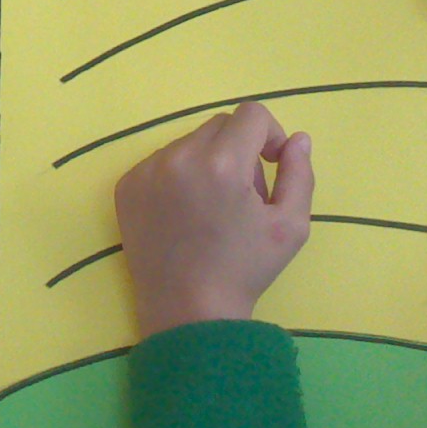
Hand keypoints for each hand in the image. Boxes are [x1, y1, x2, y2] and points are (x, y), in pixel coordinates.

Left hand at [114, 102, 313, 336]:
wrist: (187, 313)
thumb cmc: (244, 270)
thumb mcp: (290, 225)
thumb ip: (299, 174)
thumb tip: (298, 139)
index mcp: (222, 163)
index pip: (251, 114)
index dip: (270, 135)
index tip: (273, 164)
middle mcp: (179, 157)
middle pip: (220, 126)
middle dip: (240, 150)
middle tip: (245, 196)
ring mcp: (146, 170)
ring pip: (190, 143)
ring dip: (209, 163)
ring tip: (213, 211)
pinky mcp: (126, 185)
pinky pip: (162, 162)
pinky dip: (179, 177)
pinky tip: (185, 216)